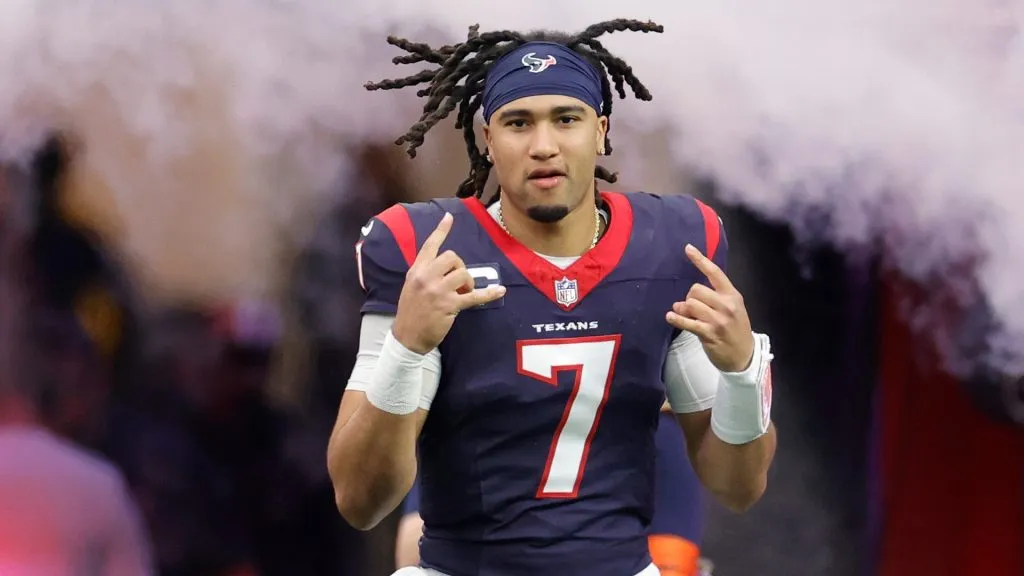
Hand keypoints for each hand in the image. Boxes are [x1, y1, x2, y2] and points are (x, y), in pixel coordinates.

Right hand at [392, 213, 505, 353]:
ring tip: (464, 292)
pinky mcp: (450, 305)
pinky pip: (474, 296)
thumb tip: (446, 268)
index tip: (449, 218)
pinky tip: (499, 291)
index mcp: (416, 271)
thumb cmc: (410, 312)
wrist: (407, 337)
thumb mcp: (411, 287)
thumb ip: (425, 274)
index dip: (441, 231)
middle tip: (459, 281)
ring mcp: (438, 291)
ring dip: (468, 282)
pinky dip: (489, 294)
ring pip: (463, 273)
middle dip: (460, 266)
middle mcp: (426, 277)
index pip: (429, 246)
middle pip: (452, 257)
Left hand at [666, 244, 753, 371]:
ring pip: (691, 304)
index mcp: (732, 295)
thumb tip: (681, 302)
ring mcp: (718, 319)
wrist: (745, 355)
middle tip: (692, 307)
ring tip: (685, 315)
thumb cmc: (735, 329)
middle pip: (696, 289)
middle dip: (690, 297)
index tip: (688, 248)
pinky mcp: (709, 333)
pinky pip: (688, 322)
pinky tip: (670, 317)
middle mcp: (726, 305)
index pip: (715, 273)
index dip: (700, 260)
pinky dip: (677, 319)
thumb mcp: (730, 310)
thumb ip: (709, 301)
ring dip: (684, 309)